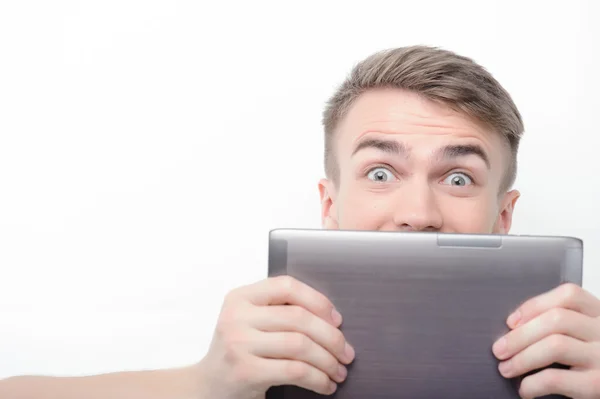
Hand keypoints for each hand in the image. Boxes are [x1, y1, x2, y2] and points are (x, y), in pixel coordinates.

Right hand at [196, 275, 354, 398]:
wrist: (207, 386)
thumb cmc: (238, 352)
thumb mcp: (250, 322)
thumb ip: (278, 311)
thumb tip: (330, 319)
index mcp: (241, 297)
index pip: (287, 286)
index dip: (317, 300)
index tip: (336, 319)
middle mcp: (237, 316)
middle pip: (299, 318)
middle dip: (331, 337)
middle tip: (346, 352)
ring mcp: (239, 343)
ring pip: (300, 345)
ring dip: (328, 360)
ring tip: (339, 371)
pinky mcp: (246, 371)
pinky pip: (295, 371)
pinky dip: (317, 379)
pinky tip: (325, 384)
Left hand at [492, 283, 599, 398]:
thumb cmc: (588, 363)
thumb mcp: (583, 337)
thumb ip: (561, 326)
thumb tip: (513, 326)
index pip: (569, 295)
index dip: (534, 305)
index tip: (511, 321)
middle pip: (556, 319)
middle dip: (520, 335)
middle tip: (499, 350)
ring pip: (555, 345)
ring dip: (522, 358)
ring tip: (506, 369)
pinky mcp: (598, 385)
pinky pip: (556, 378)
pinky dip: (533, 383)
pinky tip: (524, 389)